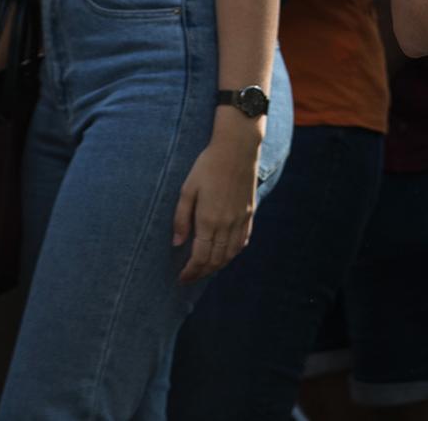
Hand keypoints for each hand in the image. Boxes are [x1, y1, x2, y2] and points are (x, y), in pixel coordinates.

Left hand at [172, 132, 260, 282]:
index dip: (190, 271)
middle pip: (216, 259)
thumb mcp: (187, 189)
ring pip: (231, 254)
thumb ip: (181, 218)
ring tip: (206, 269)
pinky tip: (226, 254)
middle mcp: (227, 224)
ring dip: (218, 266)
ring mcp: (241, 219)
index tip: (181, 278)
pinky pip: (243, 240)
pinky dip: (234, 253)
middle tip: (190, 277)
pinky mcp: (250, 212)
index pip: (200, 257)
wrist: (237, 149)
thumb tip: (177, 243)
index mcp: (209, 219)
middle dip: (202, 272)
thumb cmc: (208, 165)